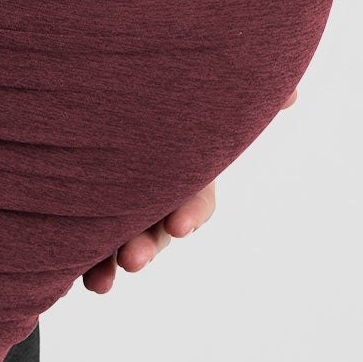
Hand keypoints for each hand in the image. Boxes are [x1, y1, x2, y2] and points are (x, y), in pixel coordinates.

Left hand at [80, 87, 298, 292]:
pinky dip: (80, 261)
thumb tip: (294, 94)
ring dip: (112, 263)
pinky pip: (84, 241)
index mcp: (183, 163)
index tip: (178, 225)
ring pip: (121, 240)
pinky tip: (69, 279)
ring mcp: (120, 202)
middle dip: (148, 244)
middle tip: (134, 259)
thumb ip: (233, 91)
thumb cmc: (151, 84)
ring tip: (100, 281)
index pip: (196, 194)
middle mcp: (154, 188)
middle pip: (155, 225)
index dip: (191, 211)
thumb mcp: (185, 85)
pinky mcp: (85, 208)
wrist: (92, 79)